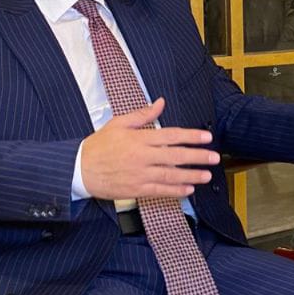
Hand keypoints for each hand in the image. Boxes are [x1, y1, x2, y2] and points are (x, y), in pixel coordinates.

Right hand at [81, 98, 219, 199]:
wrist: (79, 169)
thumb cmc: (98, 146)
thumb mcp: (118, 124)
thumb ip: (142, 115)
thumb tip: (160, 103)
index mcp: (139, 139)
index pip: (171, 135)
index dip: (191, 136)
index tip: (206, 137)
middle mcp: (142, 156)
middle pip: (175, 156)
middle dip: (197, 156)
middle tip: (214, 157)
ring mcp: (140, 174)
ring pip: (171, 175)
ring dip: (191, 175)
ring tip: (206, 175)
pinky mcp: (136, 189)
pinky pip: (160, 191)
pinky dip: (175, 191)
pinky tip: (188, 189)